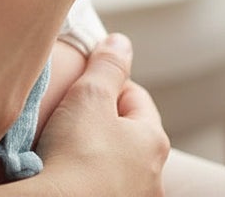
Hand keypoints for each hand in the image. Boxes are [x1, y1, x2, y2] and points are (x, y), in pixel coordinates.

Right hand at [37, 34, 168, 196]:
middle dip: (104, 121)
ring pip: (118, 163)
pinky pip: (105, 186)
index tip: (82, 86)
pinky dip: (92, 177)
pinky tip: (72, 174)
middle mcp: (155, 176)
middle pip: (129, 133)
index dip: (107, 84)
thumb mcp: (90, 93)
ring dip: (99, 152)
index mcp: (154, 140)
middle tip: (73, 116)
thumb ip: (108, 64)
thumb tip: (121, 42)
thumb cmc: (77, 152)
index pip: (135, 97)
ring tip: (69, 147)